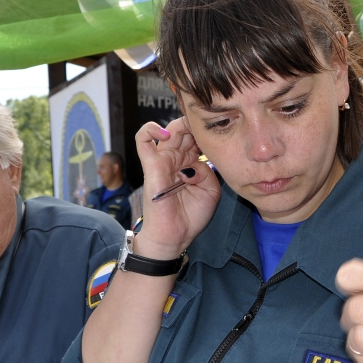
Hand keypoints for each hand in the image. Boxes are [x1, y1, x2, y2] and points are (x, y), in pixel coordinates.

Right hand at [133, 119, 220, 259]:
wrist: (175, 236)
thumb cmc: (191, 216)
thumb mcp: (211, 190)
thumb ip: (207, 170)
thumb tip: (194, 163)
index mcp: (191, 163)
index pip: (197, 137)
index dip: (207, 132)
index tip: (219, 135)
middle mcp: (177, 158)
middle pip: (185, 129)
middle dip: (197, 126)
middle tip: (207, 132)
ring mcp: (163, 160)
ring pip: (169, 129)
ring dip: (181, 126)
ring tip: (191, 135)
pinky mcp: (151, 165)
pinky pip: (143, 139)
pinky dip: (150, 129)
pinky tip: (165, 134)